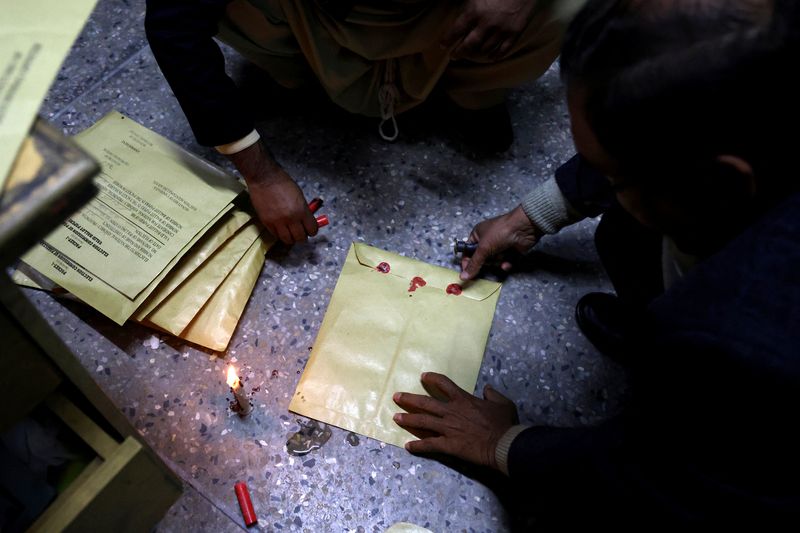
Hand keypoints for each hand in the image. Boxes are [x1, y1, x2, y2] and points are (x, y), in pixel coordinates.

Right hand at [227, 141, 316, 244]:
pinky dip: (279, 234)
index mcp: (301, 210)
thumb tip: (306, 220)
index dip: (312, 231)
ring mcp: (278, 222)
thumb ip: (304, 210)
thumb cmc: (283, 183)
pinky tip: (281, 229)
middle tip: (301, 233)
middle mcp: (291, 219)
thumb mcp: (299, 195)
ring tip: (290, 233)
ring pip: (287, 240)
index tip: (310, 230)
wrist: (264, 178)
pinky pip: (275, 235)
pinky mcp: (266, 222)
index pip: (312, 229)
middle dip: (302, 236)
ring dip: (291, 238)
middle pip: (300, 238)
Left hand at [393, 372, 518, 469]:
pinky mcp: (448, 445)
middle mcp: (451, 412)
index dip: (432, 379)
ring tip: (395, 417)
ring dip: (408, 419)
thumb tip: (488, 389)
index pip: (443, 384)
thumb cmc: (503, 424)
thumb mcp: (503, 403)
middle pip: (425, 402)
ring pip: (422, 421)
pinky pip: (429, 444)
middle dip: (409, 399)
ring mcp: (447, 428)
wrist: (502, 444)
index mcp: (463, 400)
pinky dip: (417, 446)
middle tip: (396, 397)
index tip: (423, 376)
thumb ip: (493, 394)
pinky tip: (408, 446)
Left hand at [441, 0, 538, 59]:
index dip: (447, 40)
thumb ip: (467, 5)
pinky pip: (503, 50)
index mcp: (474, 11)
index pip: (456, 31)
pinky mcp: (514, 32)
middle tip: (454, 56)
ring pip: (485, 49)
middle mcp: (486, 24)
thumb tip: (458, 13)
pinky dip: (496, 55)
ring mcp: (501, 30)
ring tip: (470, 55)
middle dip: (459, 53)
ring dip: (476, 54)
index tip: (443, 45)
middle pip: (469, 45)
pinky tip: (491, 57)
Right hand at [460, 205, 541, 280]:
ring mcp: (499, 246)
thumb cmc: (499, 232)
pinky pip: (504, 262)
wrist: (523, 228)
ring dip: (497, 261)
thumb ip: (474, 263)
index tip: (467, 273)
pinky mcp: (510, 252)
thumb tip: (463, 277)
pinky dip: (506, 263)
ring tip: (502, 256)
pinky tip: (508, 263)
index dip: (467, 262)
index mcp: (478, 235)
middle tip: (489, 260)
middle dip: (486, 261)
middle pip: (481, 259)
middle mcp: (487, 240)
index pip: (468, 251)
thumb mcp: (483, 248)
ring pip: (493, 262)